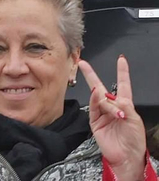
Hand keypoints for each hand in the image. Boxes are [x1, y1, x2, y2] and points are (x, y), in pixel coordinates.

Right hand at [80, 56, 148, 180]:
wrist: (126, 157)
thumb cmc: (135, 141)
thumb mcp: (135, 121)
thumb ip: (125, 107)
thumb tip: (113, 97)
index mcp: (125, 106)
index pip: (123, 86)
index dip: (122, 73)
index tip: (121, 60)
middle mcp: (112, 108)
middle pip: (101, 87)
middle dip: (91, 75)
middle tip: (82, 63)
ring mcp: (102, 114)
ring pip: (99, 99)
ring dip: (107, 103)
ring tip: (117, 115)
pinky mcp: (95, 122)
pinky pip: (93, 108)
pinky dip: (94, 101)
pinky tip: (96, 96)